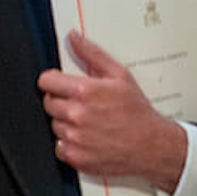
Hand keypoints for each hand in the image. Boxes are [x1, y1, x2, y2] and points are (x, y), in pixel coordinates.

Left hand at [39, 31, 186, 192]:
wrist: (150, 145)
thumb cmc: (137, 111)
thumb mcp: (119, 75)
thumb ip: (92, 54)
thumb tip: (74, 38)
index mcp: (85, 92)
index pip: (46, 81)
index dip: (53, 81)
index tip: (59, 83)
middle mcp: (76, 115)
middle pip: (48, 103)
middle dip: (61, 100)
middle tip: (80, 103)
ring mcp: (74, 138)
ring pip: (54, 124)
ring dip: (66, 122)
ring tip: (88, 120)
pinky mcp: (75, 157)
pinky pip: (59, 146)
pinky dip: (69, 143)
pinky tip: (86, 137)